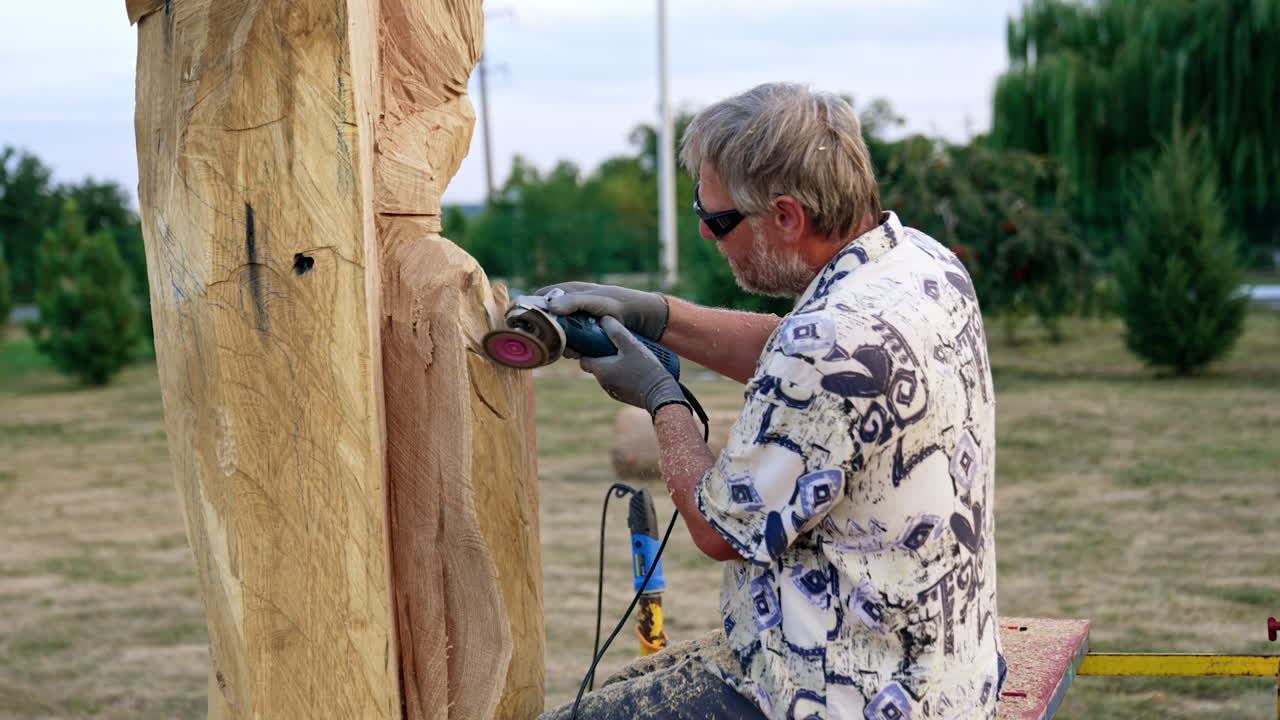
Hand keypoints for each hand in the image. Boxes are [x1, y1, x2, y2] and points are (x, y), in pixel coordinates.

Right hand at [534, 282, 669, 340]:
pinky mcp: (583, 334)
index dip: (529, 309)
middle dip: (547, 333)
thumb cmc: (619, 303)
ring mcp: (575, 321)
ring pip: (557, 335)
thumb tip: (551, 306)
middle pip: (546, 320)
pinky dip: (572, 350)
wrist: (642, 318)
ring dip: (561, 344)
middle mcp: (569, 306)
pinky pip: (570, 344)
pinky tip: (579, 354)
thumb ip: (575, 301)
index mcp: (568, 291)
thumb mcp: (597, 301)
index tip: (522, 323)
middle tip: (554, 342)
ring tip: (572, 350)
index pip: (540, 298)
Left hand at [580, 317, 689, 417]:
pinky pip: (619, 381)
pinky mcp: (625, 395)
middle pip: (597, 365)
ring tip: (629, 354)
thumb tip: (604, 320)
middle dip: (604, 354)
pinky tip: (636, 366)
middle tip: (617, 344)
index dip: (588, 349)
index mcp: (601, 371)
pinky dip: (623, 373)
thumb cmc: (645, 369)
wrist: (661, 394)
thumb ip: (616, 331)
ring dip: (615, 363)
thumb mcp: (631, 345)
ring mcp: (614, 391)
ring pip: (608, 373)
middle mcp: (604, 383)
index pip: (584, 359)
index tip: (597, 340)